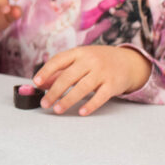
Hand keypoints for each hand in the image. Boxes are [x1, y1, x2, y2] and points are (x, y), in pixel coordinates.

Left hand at [33, 46, 151, 115]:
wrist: (127, 61)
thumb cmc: (97, 61)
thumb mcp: (79, 61)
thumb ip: (60, 71)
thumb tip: (41, 83)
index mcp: (78, 53)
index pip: (59, 60)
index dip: (46, 71)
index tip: (36, 82)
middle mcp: (90, 61)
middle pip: (68, 76)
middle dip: (54, 91)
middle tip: (44, 103)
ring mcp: (102, 72)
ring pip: (82, 88)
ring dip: (68, 100)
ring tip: (57, 109)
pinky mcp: (113, 84)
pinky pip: (100, 96)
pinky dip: (90, 105)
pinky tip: (81, 112)